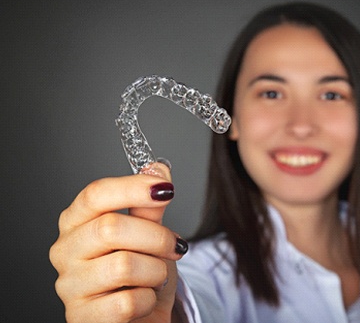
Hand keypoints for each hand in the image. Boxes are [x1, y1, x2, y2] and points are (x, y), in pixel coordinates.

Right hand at [49, 163, 186, 322]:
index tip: (166, 188)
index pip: (95, 193)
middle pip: (111, 227)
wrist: (140, 316)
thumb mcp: (147, 233)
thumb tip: (157, 170)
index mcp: (77, 220)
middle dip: (156, 236)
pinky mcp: (81, 318)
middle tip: (175, 244)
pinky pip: (127, 303)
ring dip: (156, 270)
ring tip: (158, 274)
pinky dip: (149, 299)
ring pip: (123, 266)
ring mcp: (70, 285)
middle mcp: (66, 249)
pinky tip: (144, 298)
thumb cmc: (140, 271)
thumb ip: (149, 204)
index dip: (133, 188)